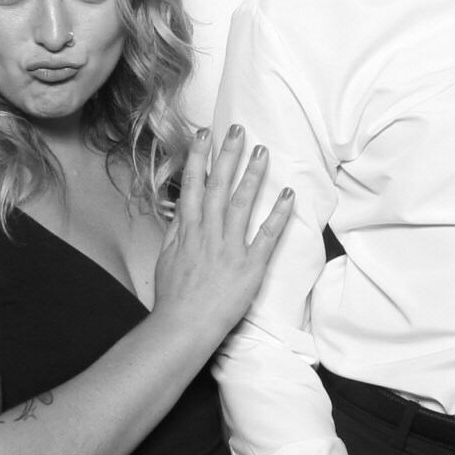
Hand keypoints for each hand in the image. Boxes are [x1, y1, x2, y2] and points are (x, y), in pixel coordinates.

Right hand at [153, 125, 292, 346]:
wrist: (183, 326)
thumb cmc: (174, 297)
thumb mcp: (166, 258)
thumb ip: (176, 232)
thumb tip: (182, 210)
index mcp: (187, 230)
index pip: (193, 186)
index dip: (199, 158)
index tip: (205, 134)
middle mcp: (208, 233)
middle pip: (218, 186)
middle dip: (227, 155)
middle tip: (237, 128)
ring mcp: (230, 247)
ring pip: (242, 203)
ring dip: (253, 175)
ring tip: (262, 151)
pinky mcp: (250, 265)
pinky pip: (267, 236)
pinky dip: (278, 215)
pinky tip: (287, 195)